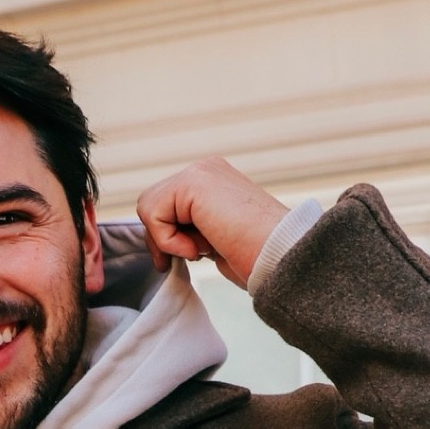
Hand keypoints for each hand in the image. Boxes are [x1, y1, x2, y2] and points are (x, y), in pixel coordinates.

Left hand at [136, 158, 286, 289]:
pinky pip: (153, 214)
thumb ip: (192, 228)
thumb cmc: (257, 258)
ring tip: (204, 248)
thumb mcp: (215, 238)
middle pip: (152, 204)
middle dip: (162, 238)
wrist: (281, 257)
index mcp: (213, 181)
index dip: (167, 237)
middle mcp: (205, 170)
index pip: (166, 205)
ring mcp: (200, 172)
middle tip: (192, 256)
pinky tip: (202, 247)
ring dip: (169, 240)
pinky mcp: (193, 182)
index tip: (187, 258)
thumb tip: (158, 238)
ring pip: (148, 207)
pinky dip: (169, 240)